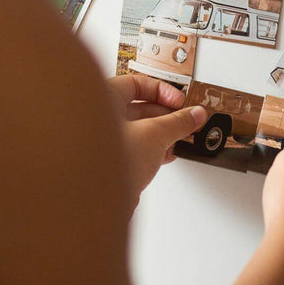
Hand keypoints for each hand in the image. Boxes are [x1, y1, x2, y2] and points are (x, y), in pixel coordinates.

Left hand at [106, 75, 207, 197]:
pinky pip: (132, 149)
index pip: (136, 83)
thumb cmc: (103, 162)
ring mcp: (101, 141)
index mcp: (102, 100)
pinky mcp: (107, 162)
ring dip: (160, 135)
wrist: (90, 201)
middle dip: (166, 115)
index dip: (162, 91)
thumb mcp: (154, 134)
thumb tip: (194, 114)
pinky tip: (164, 156)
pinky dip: (150, 150)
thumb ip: (178, 122)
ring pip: (136, 130)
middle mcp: (97, 118)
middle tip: (185, 121)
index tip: (179, 102)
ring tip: (178, 140)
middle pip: (138, 108)